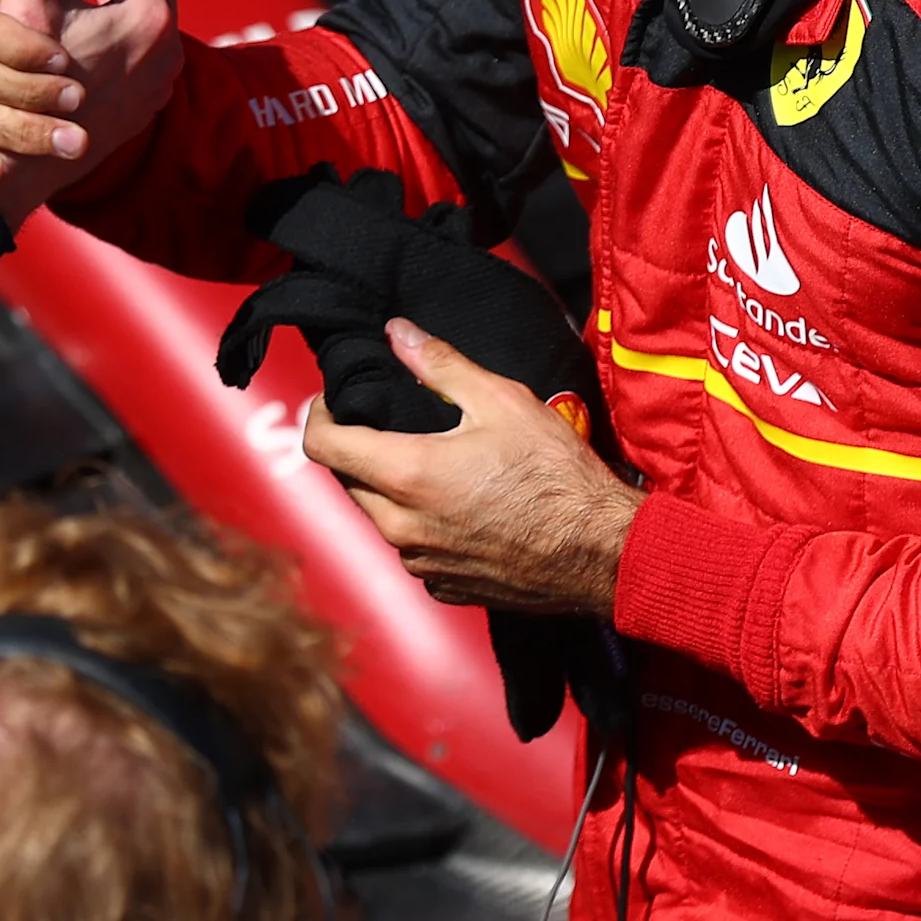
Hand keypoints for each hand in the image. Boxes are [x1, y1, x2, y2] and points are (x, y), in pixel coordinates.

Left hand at [304, 318, 640, 615]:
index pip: (324, 445)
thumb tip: (398, 333)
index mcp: (406, 476)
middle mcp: (402, 527)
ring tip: (429, 461)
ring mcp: (422, 563)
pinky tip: (456, 504)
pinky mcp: (445, 587)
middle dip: (356, 449)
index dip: (319, 414)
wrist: (601, 552)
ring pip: (379, 518)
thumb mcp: (501, 400)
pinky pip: (412, 549)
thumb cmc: (557, 475)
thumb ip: (440, 364)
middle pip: (347, 481)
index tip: (335, 400)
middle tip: (386, 424)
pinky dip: (420, 524)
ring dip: (388, 489)